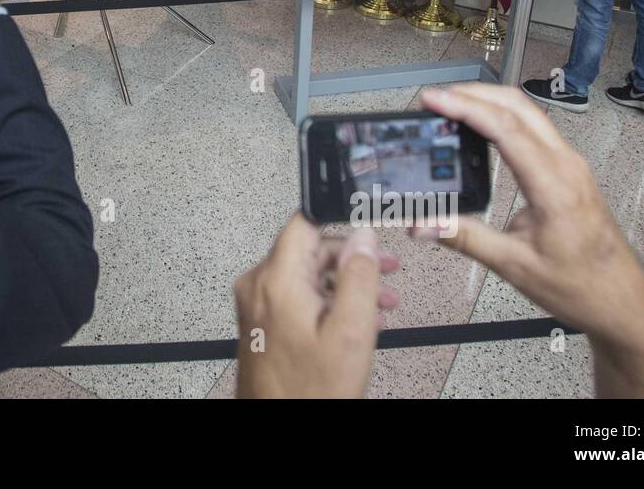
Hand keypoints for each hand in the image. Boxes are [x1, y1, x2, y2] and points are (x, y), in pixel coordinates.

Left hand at [235, 216, 399, 397]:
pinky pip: (295, 295)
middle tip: (386, 269)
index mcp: (277, 279)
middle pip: (309, 248)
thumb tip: (363, 237)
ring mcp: (256, 303)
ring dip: (343, 282)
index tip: (367, 227)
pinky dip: (325, 300)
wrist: (280, 424)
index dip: (341, 219)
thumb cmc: (308, 393)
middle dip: (351, 258)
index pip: (305, 221)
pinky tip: (350, 320)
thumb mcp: (349, 332)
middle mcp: (259, 285)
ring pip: (306, 274)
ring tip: (379, 303)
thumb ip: (358, 277)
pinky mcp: (259, 320)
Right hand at [412, 84, 643, 395]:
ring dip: (488, 101)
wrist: (622, 300)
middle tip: (435, 97)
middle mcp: (566, 166)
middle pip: (517, 106)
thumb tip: (423, 221)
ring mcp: (570, 165)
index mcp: (554, 186)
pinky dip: (502, 117)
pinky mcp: (568, 170)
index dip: (465, 108)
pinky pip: (534, 129)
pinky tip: (481, 127)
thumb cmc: (581, 285)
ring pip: (527, 113)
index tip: (433, 100)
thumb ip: (465, 238)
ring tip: (451, 106)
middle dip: (472, 93)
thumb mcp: (514, 266)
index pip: (506, 129)